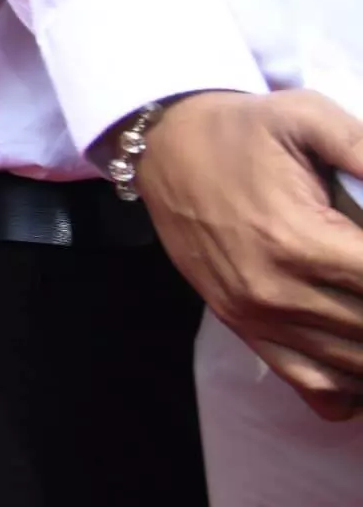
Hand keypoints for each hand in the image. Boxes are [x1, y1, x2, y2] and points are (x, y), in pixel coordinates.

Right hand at [138, 90, 362, 415]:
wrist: (164, 146)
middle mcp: (278, 292)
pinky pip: (317, 388)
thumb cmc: (242, 130)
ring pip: (356, 366)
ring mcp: (259, 319)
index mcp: (298, 241)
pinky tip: (361, 354)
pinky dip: (354, 389)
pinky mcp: (246, 329)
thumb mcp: (308, 117)